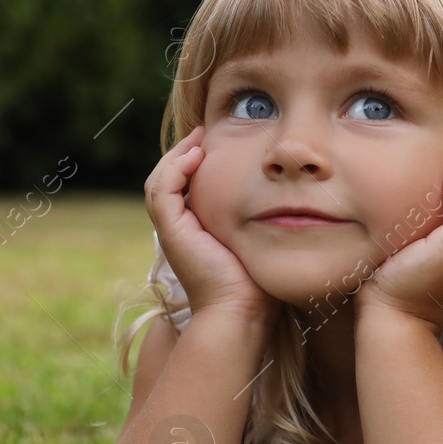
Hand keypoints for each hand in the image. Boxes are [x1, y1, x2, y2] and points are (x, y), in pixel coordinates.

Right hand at [144, 125, 275, 323]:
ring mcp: (172, 231)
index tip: (217, 143)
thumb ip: (259, 218)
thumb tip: (282, 196)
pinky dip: (176, 168)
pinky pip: (162, 189)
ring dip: (178, 155)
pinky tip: (198, 156)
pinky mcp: (171, 231)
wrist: (243, 310)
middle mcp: (179, 230)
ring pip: (161, 180)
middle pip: (169, 180)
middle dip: (184, 153)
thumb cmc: (258, 282)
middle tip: (205, 133)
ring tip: (200, 138)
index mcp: (195, 231)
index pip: (185, 187)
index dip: (195, 162)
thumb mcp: (258, 239)